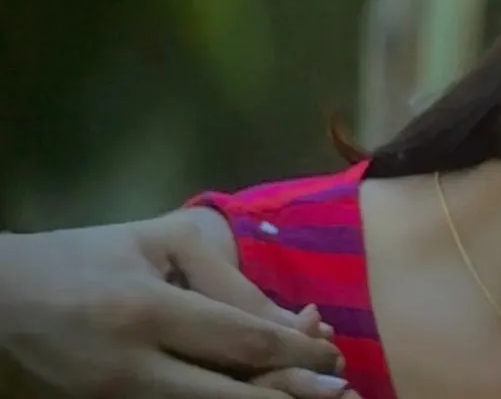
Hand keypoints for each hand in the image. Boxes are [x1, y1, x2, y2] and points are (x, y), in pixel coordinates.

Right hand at [0, 213, 345, 398]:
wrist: (5, 295)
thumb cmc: (91, 256)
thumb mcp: (161, 244)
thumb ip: (229, 280)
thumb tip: (291, 323)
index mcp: (149, 310)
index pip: (242, 340)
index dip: (297, 352)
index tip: (333, 355)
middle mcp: (134, 364)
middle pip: (230, 396)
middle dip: (291, 397)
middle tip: (340, 394)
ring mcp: (119, 396)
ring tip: (311, 397)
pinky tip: (258, 393)